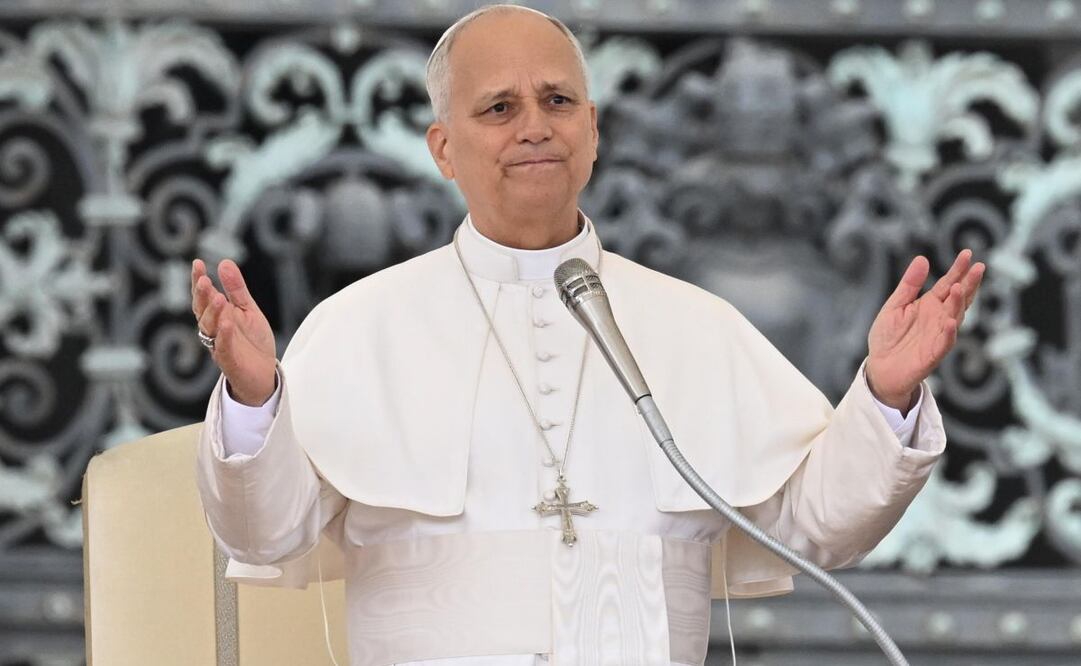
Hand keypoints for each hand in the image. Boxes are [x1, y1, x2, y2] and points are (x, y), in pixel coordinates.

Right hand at [191, 259, 277, 405]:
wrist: (264, 374)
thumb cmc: (253, 342)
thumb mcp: (248, 310)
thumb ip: (237, 289)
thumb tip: (224, 262)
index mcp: (217, 316)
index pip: (204, 297)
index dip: (198, 281)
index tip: (197, 263)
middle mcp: (214, 330)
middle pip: (202, 311)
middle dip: (202, 296)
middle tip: (204, 280)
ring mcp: (220, 346)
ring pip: (210, 328)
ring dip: (213, 313)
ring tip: (219, 297)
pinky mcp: (230, 362)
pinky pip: (224, 347)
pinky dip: (224, 335)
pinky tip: (227, 322)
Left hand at [866, 249, 984, 410]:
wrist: (880, 367)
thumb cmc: (888, 337)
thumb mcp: (895, 305)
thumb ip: (909, 285)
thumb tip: (922, 258)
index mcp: (930, 304)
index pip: (947, 283)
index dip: (958, 269)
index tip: (967, 253)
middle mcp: (939, 318)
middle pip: (958, 298)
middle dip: (968, 283)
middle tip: (978, 267)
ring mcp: (938, 335)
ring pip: (955, 317)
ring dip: (958, 304)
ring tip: (959, 288)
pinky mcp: (934, 353)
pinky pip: (944, 342)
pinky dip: (948, 332)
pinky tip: (950, 321)